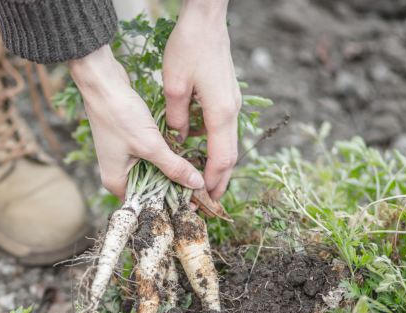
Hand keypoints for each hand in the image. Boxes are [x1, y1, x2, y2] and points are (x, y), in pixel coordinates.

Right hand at [69, 46, 203, 199]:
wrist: (103, 84)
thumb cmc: (120, 116)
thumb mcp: (150, 145)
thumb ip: (174, 166)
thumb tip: (196, 184)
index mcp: (116, 182)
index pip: (146, 203)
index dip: (170, 203)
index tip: (194, 201)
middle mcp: (118, 173)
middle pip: (150, 188)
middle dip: (174, 185)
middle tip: (200, 185)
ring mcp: (122, 158)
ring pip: (153, 171)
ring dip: (171, 168)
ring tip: (196, 170)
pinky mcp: (129, 143)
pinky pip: (150, 156)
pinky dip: (165, 154)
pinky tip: (183, 152)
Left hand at [163, 0, 240, 199]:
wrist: (207, 19)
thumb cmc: (190, 48)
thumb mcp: (173, 86)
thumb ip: (176, 118)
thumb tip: (176, 139)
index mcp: (220, 112)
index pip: (221, 158)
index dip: (212, 181)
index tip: (203, 200)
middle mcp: (232, 110)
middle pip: (230, 155)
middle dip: (219, 179)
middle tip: (207, 201)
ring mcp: (232, 102)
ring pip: (227, 142)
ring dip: (216, 164)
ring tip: (201, 182)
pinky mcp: (227, 95)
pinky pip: (222, 129)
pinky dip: (213, 145)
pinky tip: (198, 151)